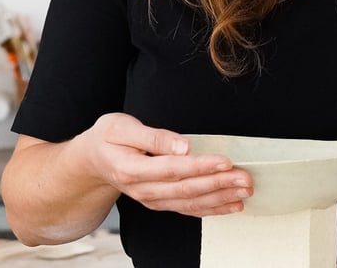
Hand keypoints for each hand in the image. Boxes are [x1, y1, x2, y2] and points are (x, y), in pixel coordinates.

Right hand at [81, 113, 252, 216]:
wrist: (91, 162)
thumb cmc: (107, 138)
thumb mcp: (122, 127)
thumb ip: (153, 136)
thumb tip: (184, 145)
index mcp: (132, 169)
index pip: (173, 169)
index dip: (201, 166)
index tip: (226, 161)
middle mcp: (143, 190)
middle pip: (186, 189)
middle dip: (220, 184)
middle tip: (245, 178)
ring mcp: (152, 200)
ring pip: (191, 203)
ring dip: (221, 198)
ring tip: (245, 191)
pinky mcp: (160, 202)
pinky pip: (188, 209)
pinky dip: (212, 208)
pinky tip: (232, 205)